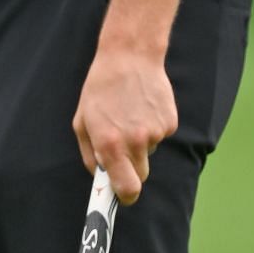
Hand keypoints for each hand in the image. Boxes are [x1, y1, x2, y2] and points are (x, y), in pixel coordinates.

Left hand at [71, 46, 176, 204]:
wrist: (129, 57)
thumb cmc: (100, 89)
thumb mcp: (83, 121)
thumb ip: (90, 155)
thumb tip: (101, 178)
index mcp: (110, 144)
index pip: (127, 189)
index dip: (126, 195)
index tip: (123, 195)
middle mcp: (135, 141)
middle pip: (140, 175)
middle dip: (131, 167)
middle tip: (121, 143)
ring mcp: (155, 132)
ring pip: (149, 153)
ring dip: (141, 143)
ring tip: (130, 115)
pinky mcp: (170, 122)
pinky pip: (161, 136)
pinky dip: (153, 128)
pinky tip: (142, 107)